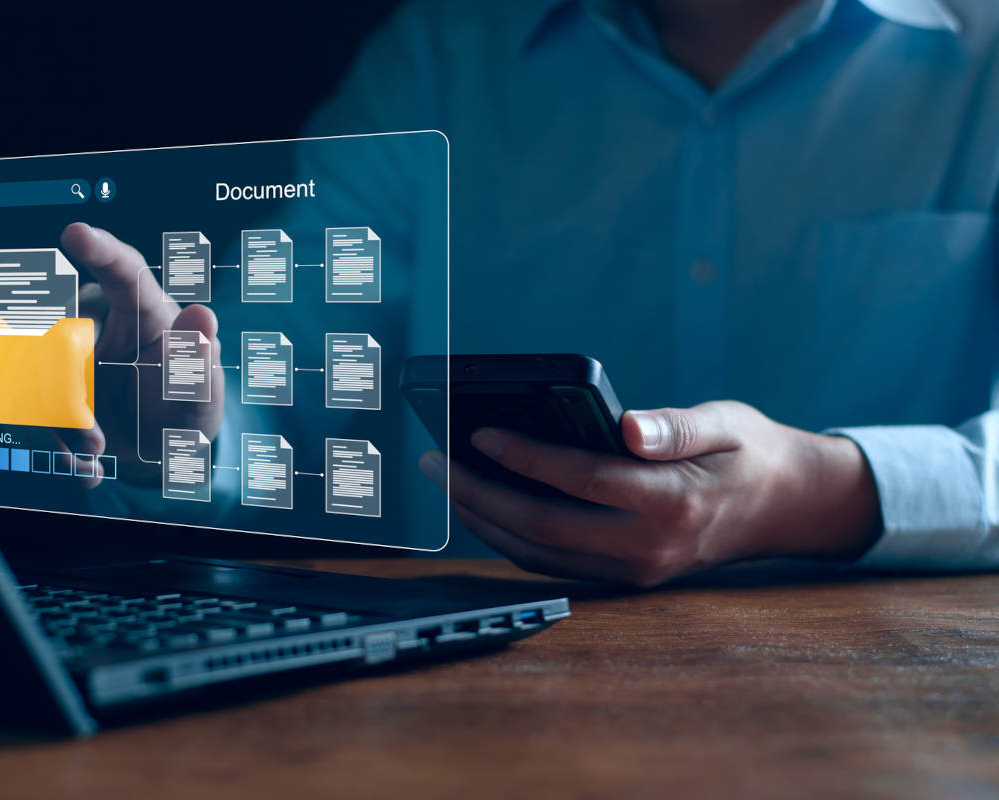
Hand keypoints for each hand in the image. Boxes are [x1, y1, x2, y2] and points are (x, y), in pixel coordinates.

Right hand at [55, 222, 223, 485]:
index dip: (100, 249)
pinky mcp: (47, 377)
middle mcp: (100, 319)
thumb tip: (203, 317)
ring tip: (100, 452)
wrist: (157, 448)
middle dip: (69, 395)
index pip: (123, 271)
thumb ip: (201, 363)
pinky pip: (30, 400)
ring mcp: (68, 347)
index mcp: (144, 310)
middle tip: (98, 440)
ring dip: (63, 424)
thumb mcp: (201, 397)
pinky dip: (56, 442)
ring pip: (37, 370)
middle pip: (61, 333)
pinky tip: (87, 464)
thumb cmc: (185, 407)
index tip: (76, 233)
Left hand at [419, 401, 881, 585]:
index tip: (478, 432)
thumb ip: (672, 427)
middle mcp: (647, 546)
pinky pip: (554, 562)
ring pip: (540, 553)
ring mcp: (634, 569)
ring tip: (448, 482)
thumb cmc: (749, 453)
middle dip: (480, 493)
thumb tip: (624, 426)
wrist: (786, 508)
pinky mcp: (625, 577)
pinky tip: (486, 506)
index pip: (579, 479)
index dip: (523, 456)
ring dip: (486, 519)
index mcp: (672, 502)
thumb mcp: (723, 423)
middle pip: (543, 525)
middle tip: (437, 460)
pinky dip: (512, 537)